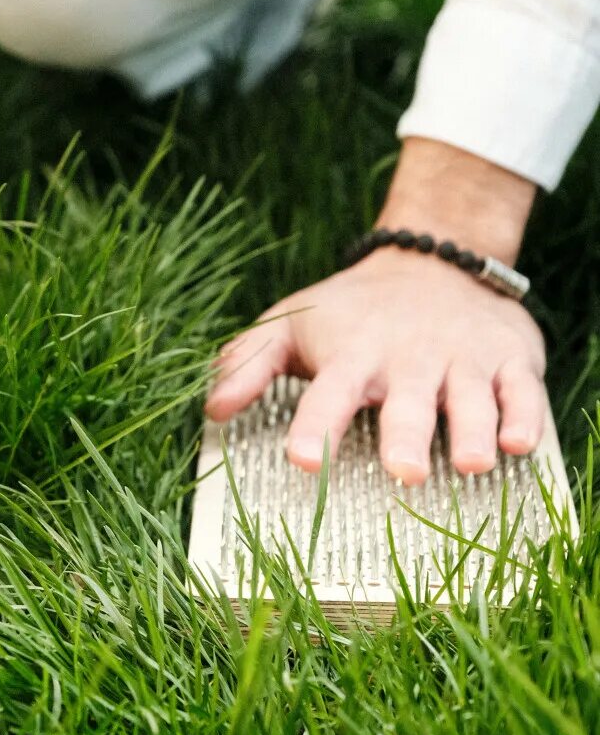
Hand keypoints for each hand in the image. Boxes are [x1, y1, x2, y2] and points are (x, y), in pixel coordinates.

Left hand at [206, 245, 546, 482]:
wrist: (432, 261)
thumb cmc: (349, 314)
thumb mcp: (292, 326)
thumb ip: (248, 365)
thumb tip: (210, 410)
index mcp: (352, 356)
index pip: (329, 393)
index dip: (315, 425)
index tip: (303, 460)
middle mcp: (407, 360)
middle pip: (406, 403)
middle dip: (405, 436)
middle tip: (404, 473)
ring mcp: (460, 360)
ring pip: (470, 399)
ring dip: (471, 430)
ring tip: (472, 463)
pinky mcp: (508, 361)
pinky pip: (521, 391)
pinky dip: (524, 416)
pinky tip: (521, 444)